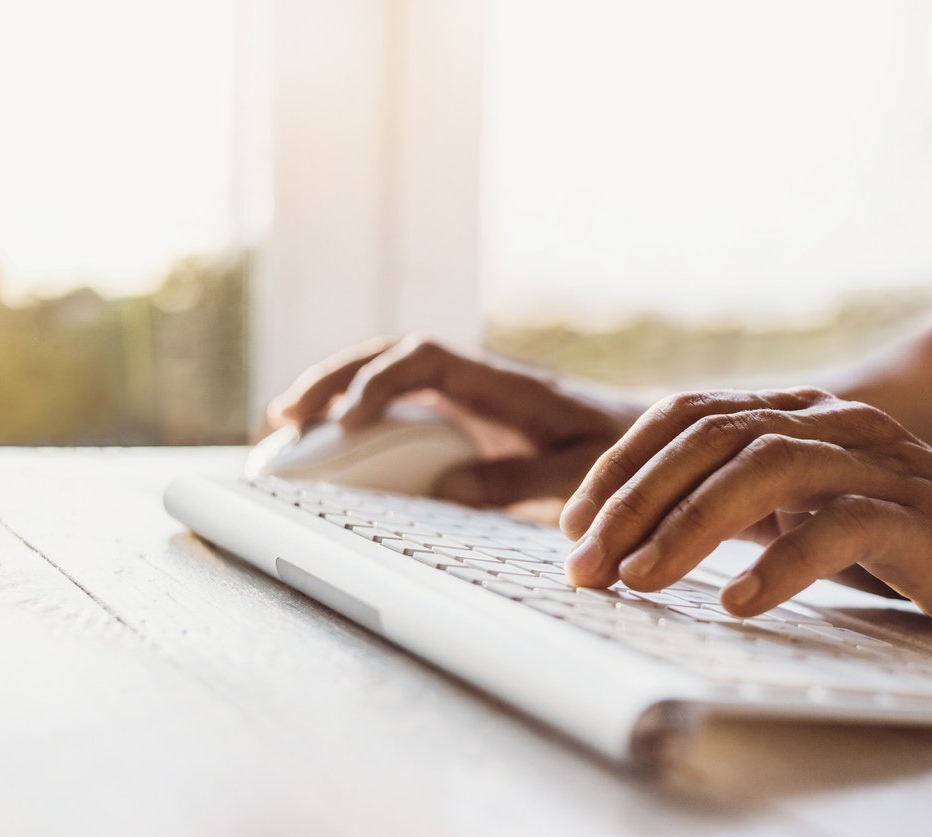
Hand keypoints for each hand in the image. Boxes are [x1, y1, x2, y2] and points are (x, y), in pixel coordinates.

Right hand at [267, 336, 644, 506]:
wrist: (648, 438)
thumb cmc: (618, 451)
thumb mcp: (576, 471)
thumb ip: (515, 480)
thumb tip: (442, 490)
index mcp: (504, 383)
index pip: (427, 360)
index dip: (381, 383)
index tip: (348, 421)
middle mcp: (477, 380)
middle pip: (390, 356)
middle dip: (334, 380)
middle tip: (286, 416)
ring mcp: (467, 395)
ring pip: (387, 374)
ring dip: (336, 390)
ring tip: (284, 423)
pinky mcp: (465, 415)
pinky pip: (401, 403)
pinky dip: (360, 413)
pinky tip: (330, 439)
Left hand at [560, 388, 931, 638]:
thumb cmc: (909, 537)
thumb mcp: (807, 508)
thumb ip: (742, 503)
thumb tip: (642, 532)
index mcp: (798, 416)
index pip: (690, 416)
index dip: (624, 464)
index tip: (575, 522)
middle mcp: (831, 424)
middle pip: (713, 437)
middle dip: (636, 500)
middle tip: (588, 563)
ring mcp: (875, 463)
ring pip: (765, 469)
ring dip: (689, 527)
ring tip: (640, 581)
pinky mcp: (918, 513)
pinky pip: (840, 527)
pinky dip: (780, 564)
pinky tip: (737, 603)